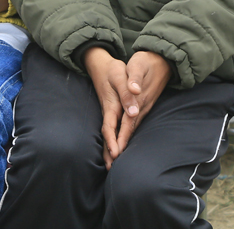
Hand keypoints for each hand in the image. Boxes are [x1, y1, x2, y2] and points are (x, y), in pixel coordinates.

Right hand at [83, 47, 131, 168]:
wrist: (100, 65)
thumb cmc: (112, 70)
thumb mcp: (120, 77)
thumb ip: (127, 93)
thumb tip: (133, 111)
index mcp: (111, 106)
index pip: (110, 127)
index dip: (112, 141)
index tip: (116, 154)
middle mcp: (108, 112)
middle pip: (107, 135)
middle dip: (108, 152)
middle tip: (112, 169)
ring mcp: (108, 113)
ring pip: (108, 134)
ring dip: (108, 149)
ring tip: (111, 166)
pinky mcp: (111, 112)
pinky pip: (110, 130)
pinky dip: (110, 141)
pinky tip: (113, 150)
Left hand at [116, 51, 170, 152]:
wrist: (163, 60)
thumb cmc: (147, 61)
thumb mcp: (138, 65)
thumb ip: (134, 78)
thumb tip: (134, 91)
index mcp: (137, 100)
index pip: (127, 123)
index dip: (120, 137)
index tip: (115, 153)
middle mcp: (141, 107)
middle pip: (129, 131)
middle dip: (120, 147)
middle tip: (111, 166)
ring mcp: (143, 108)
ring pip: (132, 129)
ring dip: (124, 144)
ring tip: (114, 160)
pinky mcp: (144, 106)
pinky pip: (134, 124)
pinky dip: (127, 135)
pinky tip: (124, 142)